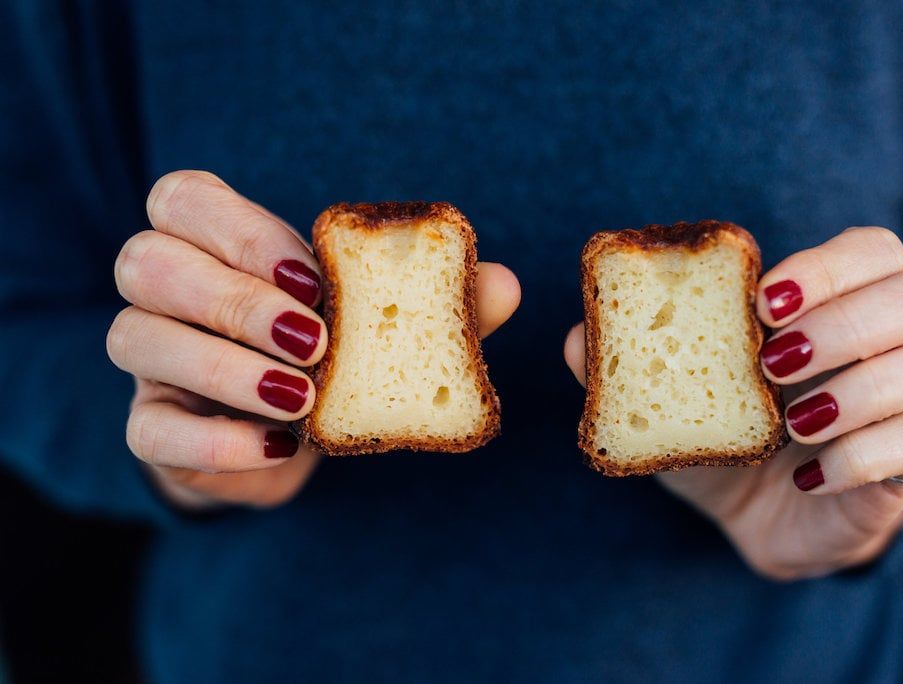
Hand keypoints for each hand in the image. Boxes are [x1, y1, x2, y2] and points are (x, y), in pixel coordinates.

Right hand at [108, 171, 520, 509]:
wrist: (293, 434)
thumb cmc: (335, 353)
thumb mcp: (380, 319)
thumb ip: (434, 300)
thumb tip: (504, 283)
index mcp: (213, 239)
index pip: (183, 200)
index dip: (241, 232)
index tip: (314, 277)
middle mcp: (166, 290)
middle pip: (146, 263)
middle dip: (234, 300)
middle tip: (315, 341)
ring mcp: (150, 360)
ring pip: (134, 338)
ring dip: (224, 368)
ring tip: (304, 397)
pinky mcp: (153, 428)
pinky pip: (148, 432)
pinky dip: (216, 442)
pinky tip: (279, 447)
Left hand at [564, 227, 902, 579]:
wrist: (751, 516)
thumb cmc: (717, 434)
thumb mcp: (667, 397)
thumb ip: (626, 361)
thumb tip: (578, 336)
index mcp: (828, 306)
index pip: (872, 250)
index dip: (829, 266)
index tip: (763, 302)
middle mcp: (882, 343)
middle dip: (849, 322)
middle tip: (775, 361)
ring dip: (862, 388)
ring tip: (792, 422)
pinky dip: (861, 457)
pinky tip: (807, 476)